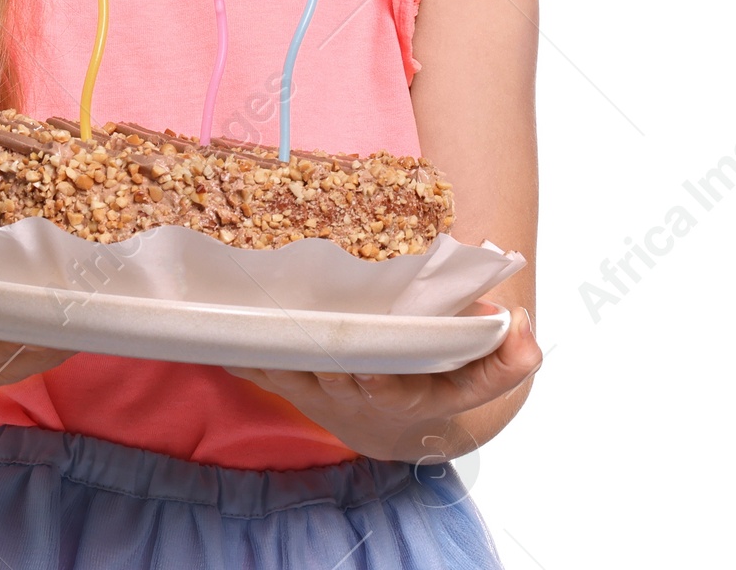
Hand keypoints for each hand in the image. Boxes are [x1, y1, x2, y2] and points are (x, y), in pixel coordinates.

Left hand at [223, 302, 540, 461]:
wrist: (404, 423)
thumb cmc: (442, 383)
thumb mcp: (480, 374)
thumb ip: (506, 357)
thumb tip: (521, 326)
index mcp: (410, 395)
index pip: (403, 389)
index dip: (386, 378)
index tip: (374, 362)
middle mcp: (361, 397)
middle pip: (337, 375)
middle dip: (321, 349)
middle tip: (303, 319)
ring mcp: (322, 393)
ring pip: (293, 371)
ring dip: (271, 347)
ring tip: (249, 312)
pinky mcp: (294, 384)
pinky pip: (263, 370)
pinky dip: (241, 353)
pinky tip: (215, 333)